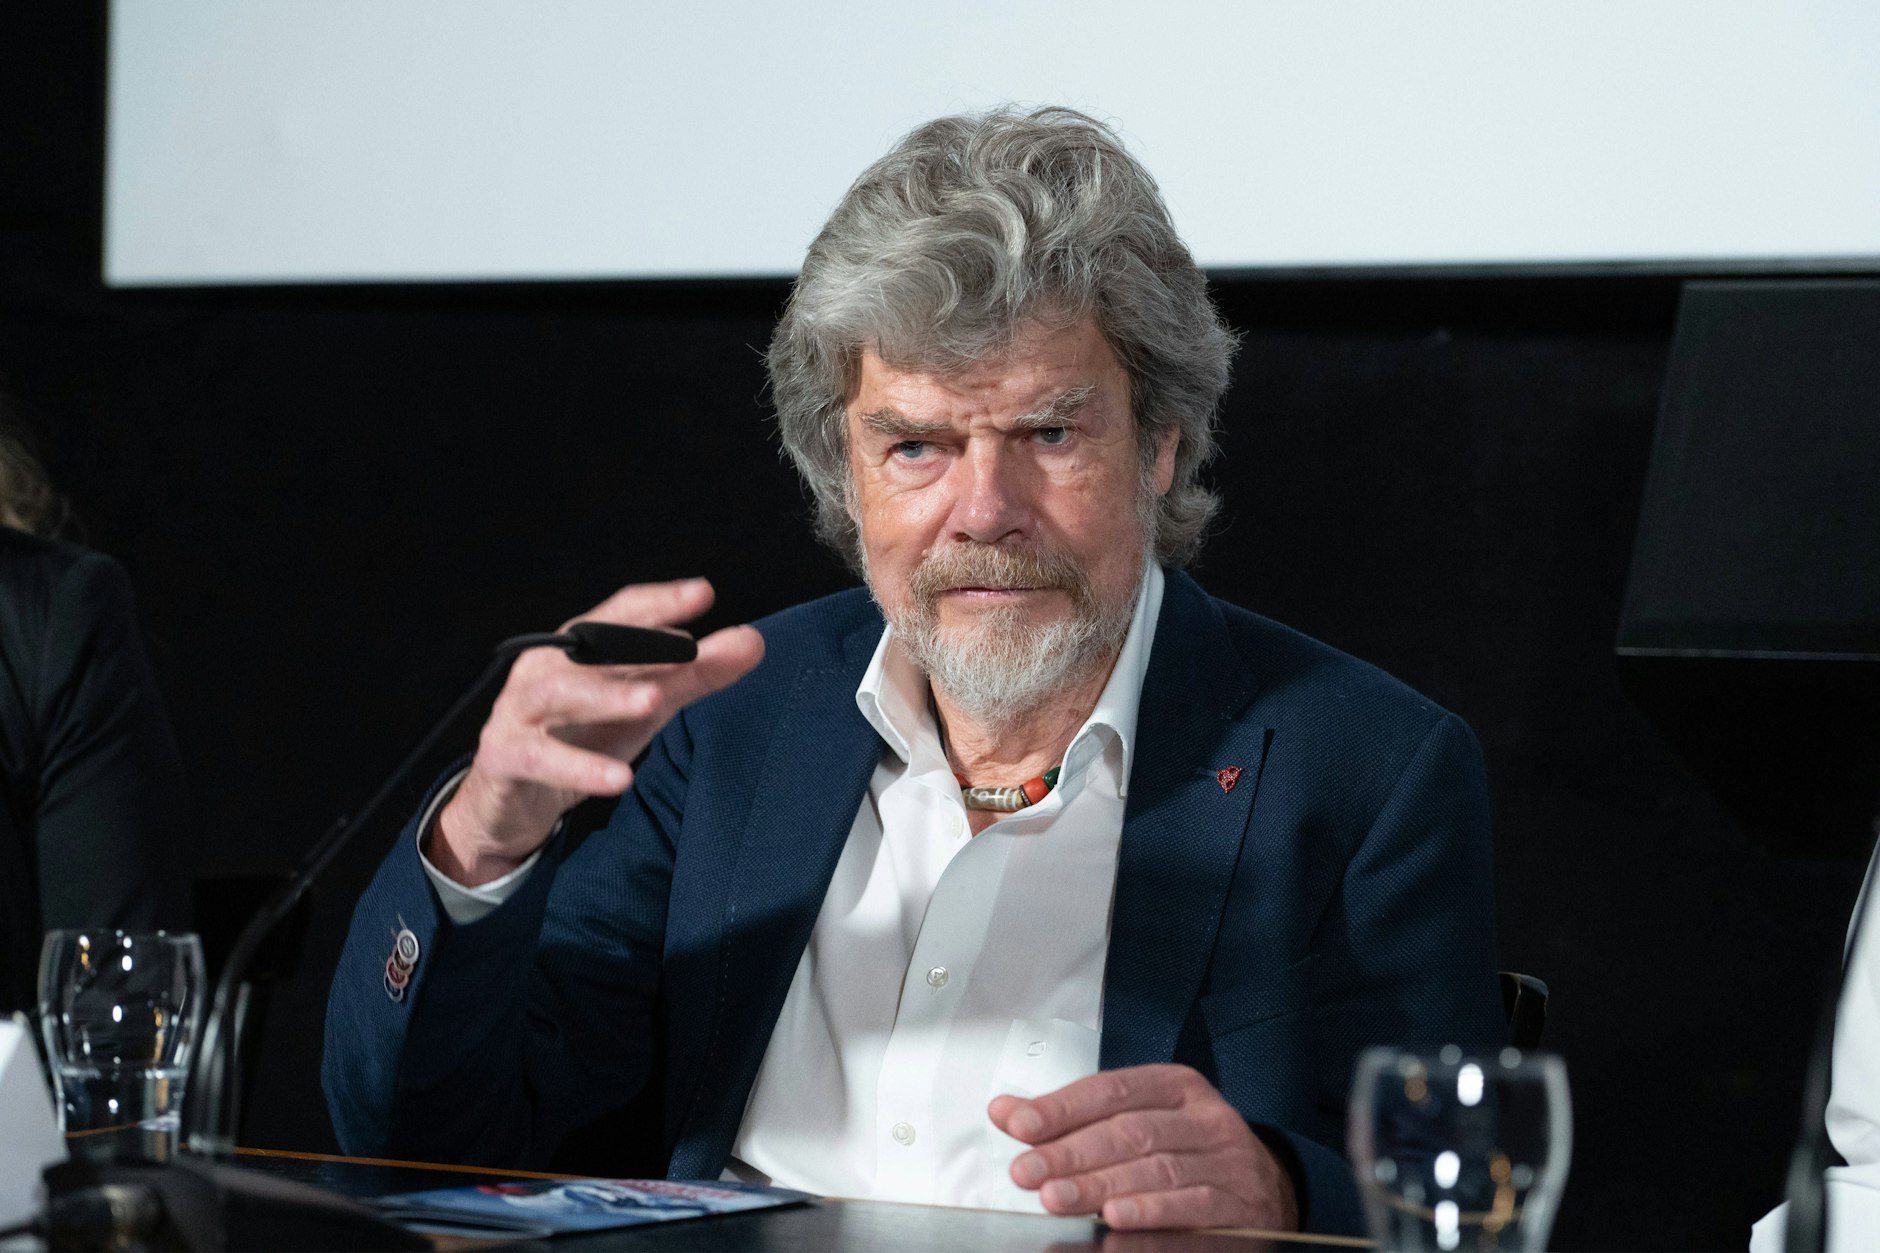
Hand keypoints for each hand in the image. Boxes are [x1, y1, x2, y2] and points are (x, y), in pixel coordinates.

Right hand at [428, 578, 763, 884]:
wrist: (512, 800)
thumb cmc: (581, 737)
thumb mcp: (644, 707)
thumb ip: (695, 675)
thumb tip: (753, 642)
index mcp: (578, 648)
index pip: (618, 613)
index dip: (659, 602)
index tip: (704, 593)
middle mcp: (545, 668)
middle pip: (587, 645)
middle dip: (636, 640)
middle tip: (689, 645)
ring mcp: (519, 710)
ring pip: (559, 693)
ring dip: (608, 696)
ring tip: (653, 701)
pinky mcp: (506, 756)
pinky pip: (542, 757)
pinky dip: (581, 768)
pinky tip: (620, 778)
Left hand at [988, 1064, 1298, 1231]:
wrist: (1268, 1191)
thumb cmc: (1190, 1152)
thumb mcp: (1139, 1121)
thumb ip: (1074, 1118)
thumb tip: (1007, 1111)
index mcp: (1176, 1087)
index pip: (1110, 1090)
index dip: (1061, 1108)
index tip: (1018, 1125)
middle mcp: (1205, 1117)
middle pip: (1129, 1131)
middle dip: (1070, 1153)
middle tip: (1026, 1172)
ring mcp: (1227, 1160)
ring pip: (1156, 1169)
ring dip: (1100, 1186)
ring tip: (1056, 1198)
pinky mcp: (1242, 1203)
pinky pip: (1192, 1207)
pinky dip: (1151, 1214)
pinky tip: (1116, 1220)